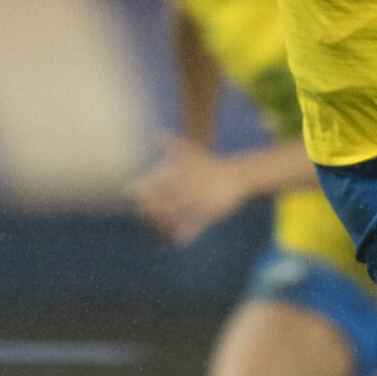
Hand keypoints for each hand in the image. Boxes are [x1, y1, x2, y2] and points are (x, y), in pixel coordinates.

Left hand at [129, 133, 252, 244]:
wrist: (238, 175)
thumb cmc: (211, 165)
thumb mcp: (194, 153)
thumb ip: (174, 146)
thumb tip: (160, 135)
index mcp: (183, 172)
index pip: (158, 184)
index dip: (145, 194)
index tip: (138, 199)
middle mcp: (190, 186)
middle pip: (164, 201)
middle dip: (152, 211)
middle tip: (145, 216)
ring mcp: (200, 200)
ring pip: (178, 215)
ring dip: (166, 224)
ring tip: (160, 230)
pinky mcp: (211, 212)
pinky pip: (197, 225)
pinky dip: (187, 234)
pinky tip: (178, 240)